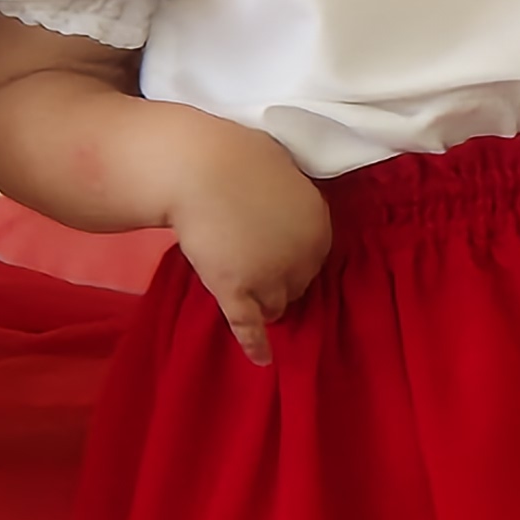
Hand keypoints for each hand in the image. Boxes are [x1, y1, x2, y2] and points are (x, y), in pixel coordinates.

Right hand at [162, 117, 334, 362]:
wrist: (199, 165)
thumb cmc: (238, 157)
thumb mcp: (284, 174)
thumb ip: (293, 202)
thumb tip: (287, 212)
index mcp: (319, 225)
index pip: (312, 259)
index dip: (293, 259)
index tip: (277, 258)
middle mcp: (303, 256)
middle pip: (297, 285)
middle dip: (279, 281)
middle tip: (255, 271)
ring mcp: (269, 275)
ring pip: (275, 306)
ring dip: (265, 304)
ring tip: (250, 299)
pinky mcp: (236, 289)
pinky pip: (248, 324)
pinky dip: (255, 344)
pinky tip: (262, 361)